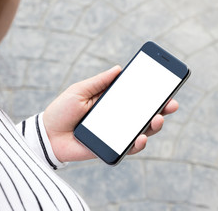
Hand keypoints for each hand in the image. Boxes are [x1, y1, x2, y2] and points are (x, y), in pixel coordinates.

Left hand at [43, 66, 178, 162]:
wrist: (47, 135)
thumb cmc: (61, 111)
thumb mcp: (80, 90)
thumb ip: (99, 81)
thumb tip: (119, 68)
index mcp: (111, 102)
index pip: (135, 97)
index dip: (152, 93)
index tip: (167, 86)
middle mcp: (117, 118)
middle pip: (144, 114)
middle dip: (161, 109)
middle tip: (171, 104)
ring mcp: (115, 134)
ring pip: (141, 131)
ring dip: (153, 126)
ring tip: (157, 119)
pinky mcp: (110, 148)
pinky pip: (128, 148)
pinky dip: (137, 144)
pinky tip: (140, 138)